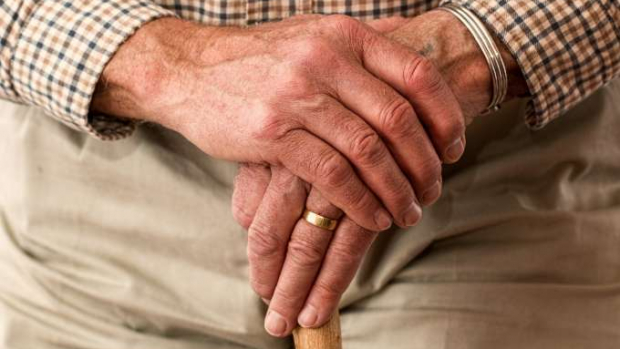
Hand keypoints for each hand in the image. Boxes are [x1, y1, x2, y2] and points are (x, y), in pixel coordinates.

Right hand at [232, 10, 528, 336]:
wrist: (190, 69)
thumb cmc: (258, 61)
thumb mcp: (312, 35)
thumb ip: (360, 45)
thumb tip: (410, 49)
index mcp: (344, 35)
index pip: (416, 74)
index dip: (446, 115)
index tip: (455, 148)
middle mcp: (325, 59)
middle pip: (398, 118)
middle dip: (425, 163)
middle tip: (433, 190)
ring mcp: (297, 94)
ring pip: (368, 150)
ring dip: (396, 189)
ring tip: (408, 212)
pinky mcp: (273, 132)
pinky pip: (332, 174)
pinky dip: (360, 201)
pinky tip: (373, 217)